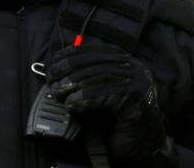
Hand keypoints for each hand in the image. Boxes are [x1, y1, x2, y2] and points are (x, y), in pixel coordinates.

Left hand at [46, 42, 170, 163]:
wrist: (141, 143)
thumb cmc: (117, 117)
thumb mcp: (99, 91)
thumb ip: (87, 77)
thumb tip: (58, 70)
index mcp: (123, 60)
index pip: (94, 50)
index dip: (71, 54)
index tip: (53, 62)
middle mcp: (132, 67)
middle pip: (95, 62)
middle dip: (70, 69)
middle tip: (52, 81)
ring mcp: (137, 81)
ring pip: (100, 76)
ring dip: (74, 85)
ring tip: (59, 94)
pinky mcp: (136, 98)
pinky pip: (105, 94)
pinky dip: (85, 99)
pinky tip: (73, 105)